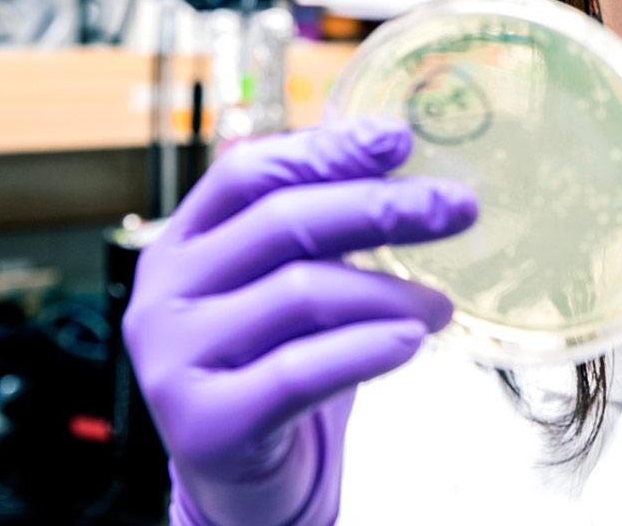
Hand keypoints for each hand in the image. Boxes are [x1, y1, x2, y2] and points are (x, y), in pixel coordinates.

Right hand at [122, 118, 476, 525]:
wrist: (242, 482)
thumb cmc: (272, 367)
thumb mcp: (285, 289)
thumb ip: (317, 233)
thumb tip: (405, 170)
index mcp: (182, 241)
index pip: (248, 171)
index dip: (325, 148)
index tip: (400, 138)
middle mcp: (163, 291)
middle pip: (280, 223)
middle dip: (381, 207)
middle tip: (457, 207)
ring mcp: (173, 357)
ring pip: (298, 294)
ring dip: (388, 292)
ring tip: (440, 305)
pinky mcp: (203, 423)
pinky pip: (297, 371)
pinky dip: (363, 349)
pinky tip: (410, 342)